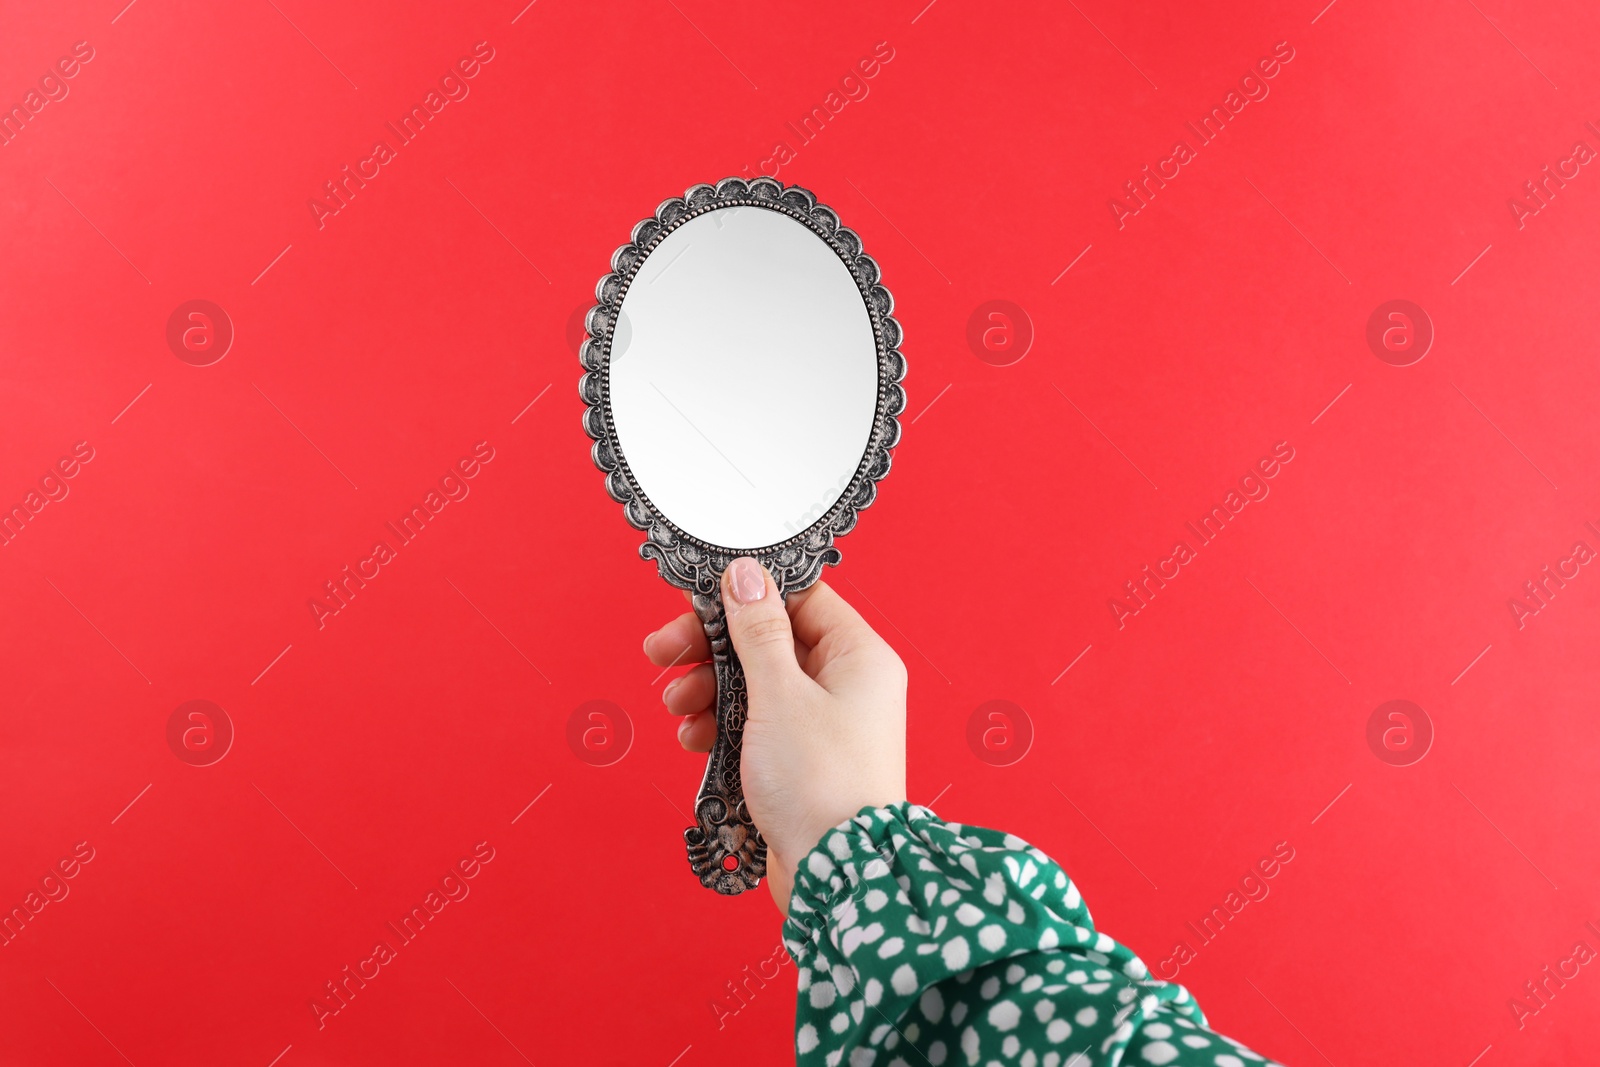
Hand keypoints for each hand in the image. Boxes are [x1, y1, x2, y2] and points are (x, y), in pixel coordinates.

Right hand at [643, 558, 907, 913]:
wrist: (837, 876)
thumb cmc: (822, 785)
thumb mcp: (780, 694)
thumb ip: (758, 631)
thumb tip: (747, 573)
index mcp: (859, 656)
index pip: (800, 599)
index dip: (745, 597)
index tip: (698, 602)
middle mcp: (847, 685)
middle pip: (769, 642)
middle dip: (713, 649)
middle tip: (664, 652)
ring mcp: (824, 725)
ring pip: (756, 685)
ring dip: (710, 689)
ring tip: (679, 706)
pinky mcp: (801, 761)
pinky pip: (755, 726)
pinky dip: (721, 726)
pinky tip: (695, 739)